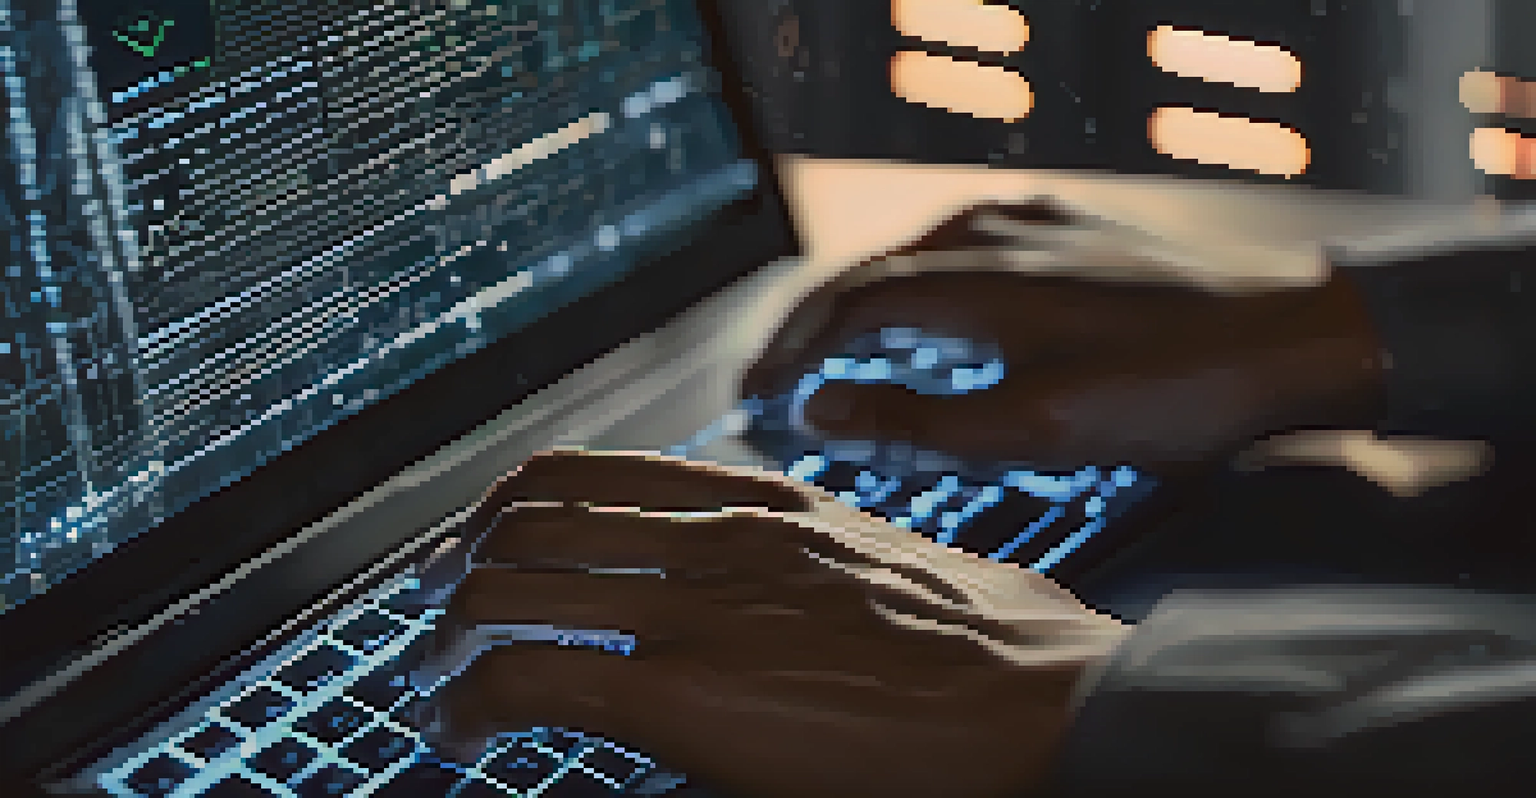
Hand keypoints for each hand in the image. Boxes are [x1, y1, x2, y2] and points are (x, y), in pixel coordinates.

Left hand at [425, 449, 1127, 797]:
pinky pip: (528, 679)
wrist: (1045, 704)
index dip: (516, 504)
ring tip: (433, 680)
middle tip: (431, 607)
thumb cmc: (999, 650)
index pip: (598, 475)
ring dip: (448, 635)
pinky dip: (470, 703)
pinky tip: (463, 731)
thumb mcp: (888, 573)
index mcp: (767, 504)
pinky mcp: (681, 689)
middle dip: (458, 563)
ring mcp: (694, 606)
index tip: (488, 537)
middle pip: (531, 518)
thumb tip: (777, 604)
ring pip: (509, 584)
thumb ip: (811, 569)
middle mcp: (715, 536)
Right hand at [742, 199, 1384, 474]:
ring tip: (834, 340)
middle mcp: (995, 234)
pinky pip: (968, 239)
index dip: (791, 353)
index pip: (847, 307)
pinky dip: (922, 273)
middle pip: (869, 270)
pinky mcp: (1074, 230)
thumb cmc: (1172, 390)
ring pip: (915, 249)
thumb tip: (820, 409)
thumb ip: (920, 420)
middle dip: (812, 326)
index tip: (754, 399)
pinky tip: (933, 291)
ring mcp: (1038, 224)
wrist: (1294, 338)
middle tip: (774, 374)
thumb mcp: (1036, 427)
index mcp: (974, 279)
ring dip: (863, 297)